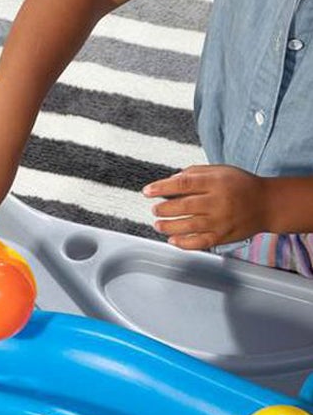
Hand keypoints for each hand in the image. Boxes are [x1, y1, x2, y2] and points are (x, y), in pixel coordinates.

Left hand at [143, 165, 269, 249]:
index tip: (148, 191)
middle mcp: (218, 202)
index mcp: (217, 182)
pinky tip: (172, 240)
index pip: (184, 183)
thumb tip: (171, 180)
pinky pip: (199, 242)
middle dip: (164, 209)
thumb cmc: (241, 185)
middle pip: (184, 206)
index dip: (162, 187)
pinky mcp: (222, 236)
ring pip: (189, 226)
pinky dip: (183, 243)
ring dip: (169, 226)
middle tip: (155, 210)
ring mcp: (221, 221)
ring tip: (158, 224)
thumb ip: (195, 173)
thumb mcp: (220, 171)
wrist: (267, 204)